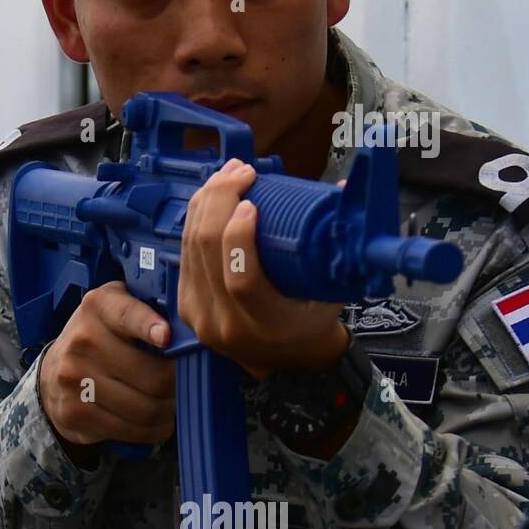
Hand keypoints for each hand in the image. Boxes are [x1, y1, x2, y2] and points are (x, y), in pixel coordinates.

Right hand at [39, 282, 175, 448]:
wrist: (53, 374)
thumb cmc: (101, 338)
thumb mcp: (119, 308)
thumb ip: (151, 309)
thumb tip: (191, 333)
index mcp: (99, 306)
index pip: (128, 315)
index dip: (149, 326)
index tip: (166, 337)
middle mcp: (82, 340)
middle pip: (152, 376)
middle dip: (177, 386)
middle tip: (183, 386)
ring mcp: (74, 378)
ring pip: (145, 408)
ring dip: (168, 412)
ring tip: (170, 404)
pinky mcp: (74, 412)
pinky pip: (131, 430)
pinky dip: (152, 430)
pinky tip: (154, 421)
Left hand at [178, 158, 348, 381]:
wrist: (282, 357)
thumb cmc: (312, 318)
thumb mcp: (333, 290)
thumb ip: (340, 244)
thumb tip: (345, 188)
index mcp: (263, 324)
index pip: (240, 279)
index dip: (238, 238)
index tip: (251, 203)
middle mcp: (224, 323)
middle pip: (207, 253)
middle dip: (219, 201)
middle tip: (241, 171)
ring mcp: (198, 315)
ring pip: (190, 247)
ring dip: (205, 203)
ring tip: (228, 174)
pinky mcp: (184, 303)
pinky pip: (184, 253)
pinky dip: (194, 219)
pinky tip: (210, 196)